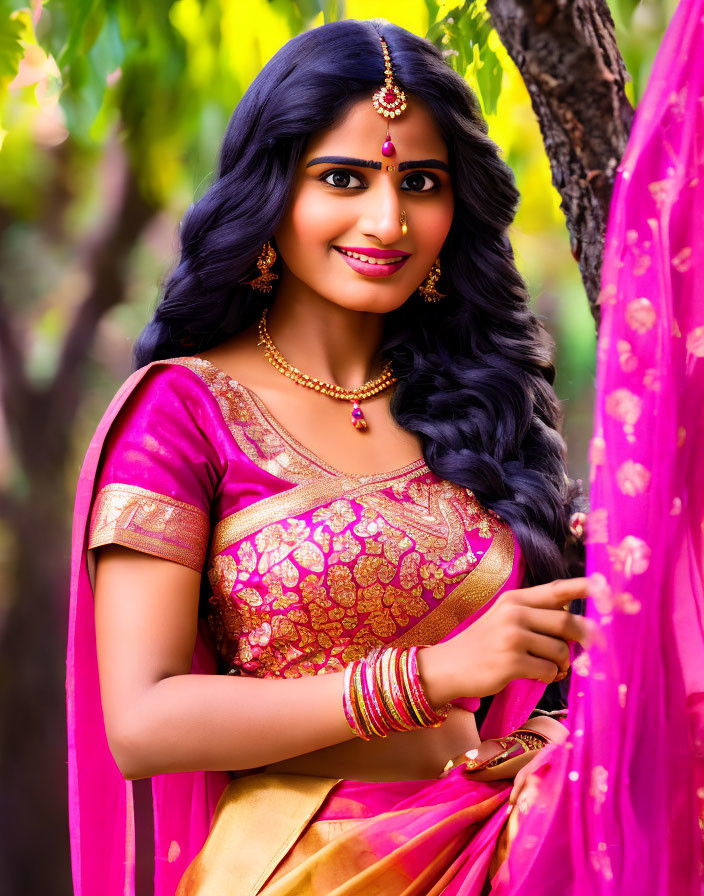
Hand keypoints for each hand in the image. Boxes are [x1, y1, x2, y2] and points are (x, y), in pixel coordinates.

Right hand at [421, 578, 598, 704]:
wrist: (447, 667)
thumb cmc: (483, 645)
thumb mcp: (504, 619)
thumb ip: (535, 616)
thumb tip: (576, 626)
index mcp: (514, 599)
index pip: (555, 590)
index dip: (582, 588)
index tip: (605, 586)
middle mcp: (514, 613)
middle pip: (566, 623)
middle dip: (584, 638)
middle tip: (591, 648)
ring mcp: (512, 637)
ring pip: (560, 650)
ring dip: (563, 664)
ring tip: (552, 668)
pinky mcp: (511, 662)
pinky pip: (549, 671)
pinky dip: (549, 677)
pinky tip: (536, 676)